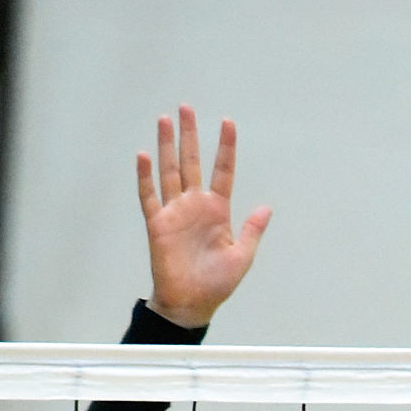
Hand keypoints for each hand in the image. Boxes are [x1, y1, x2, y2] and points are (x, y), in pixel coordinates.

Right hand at [137, 106, 270, 328]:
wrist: (191, 302)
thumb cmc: (217, 283)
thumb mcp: (242, 256)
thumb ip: (251, 230)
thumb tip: (267, 207)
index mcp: (218, 210)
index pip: (222, 171)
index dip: (225, 147)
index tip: (227, 122)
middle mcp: (195, 205)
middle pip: (192, 162)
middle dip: (190, 135)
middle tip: (186, 108)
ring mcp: (175, 212)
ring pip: (170, 171)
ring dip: (166, 146)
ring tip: (165, 120)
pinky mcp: (157, 223)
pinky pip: (149, 195)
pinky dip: (145, 176)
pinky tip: (143, 155)